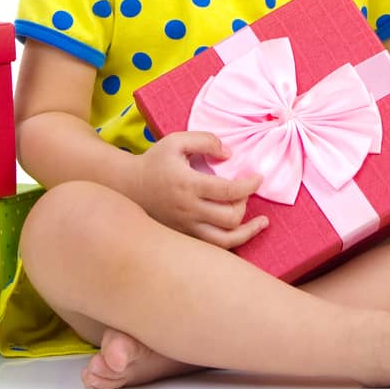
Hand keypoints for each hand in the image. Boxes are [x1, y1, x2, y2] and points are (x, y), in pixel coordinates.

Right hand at [130, 131, 269, 248]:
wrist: (129, 186)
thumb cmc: (155, 162)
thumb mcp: (177, 141)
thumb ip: (206, 141)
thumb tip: (229, 155)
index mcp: (188, 185)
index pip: (229, 191)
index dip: (250, 185)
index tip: (258, 178)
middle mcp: (189, 210)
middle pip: (231, 217)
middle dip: (245, 203)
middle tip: (244, 191)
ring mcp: (186, 227)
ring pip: (226, 241)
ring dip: (246, 230)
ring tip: (259, 222)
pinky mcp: (185, 236)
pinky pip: (214, 248)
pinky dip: (233, 241)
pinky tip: (242, 232)